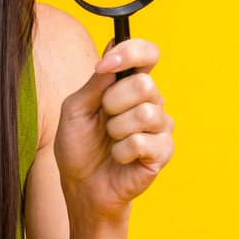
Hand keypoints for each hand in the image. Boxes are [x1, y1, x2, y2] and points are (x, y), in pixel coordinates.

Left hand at [54, 39, 174, 223]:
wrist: (83, 186)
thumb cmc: (79, 146)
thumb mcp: (74, 110)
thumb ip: (93, 84)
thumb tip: (110, 58)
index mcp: (129, 84)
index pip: (147, 53)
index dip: (131, 52)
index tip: (105, 65)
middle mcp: (150, 100)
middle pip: (145, 84)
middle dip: (113, 102)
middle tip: (103, 119)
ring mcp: (160, 126)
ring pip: (144, 113)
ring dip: (116, 130)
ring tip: (110, 141)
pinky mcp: (163, 151)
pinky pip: (143, 141)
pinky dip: (121, 151)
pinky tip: (119, 157)